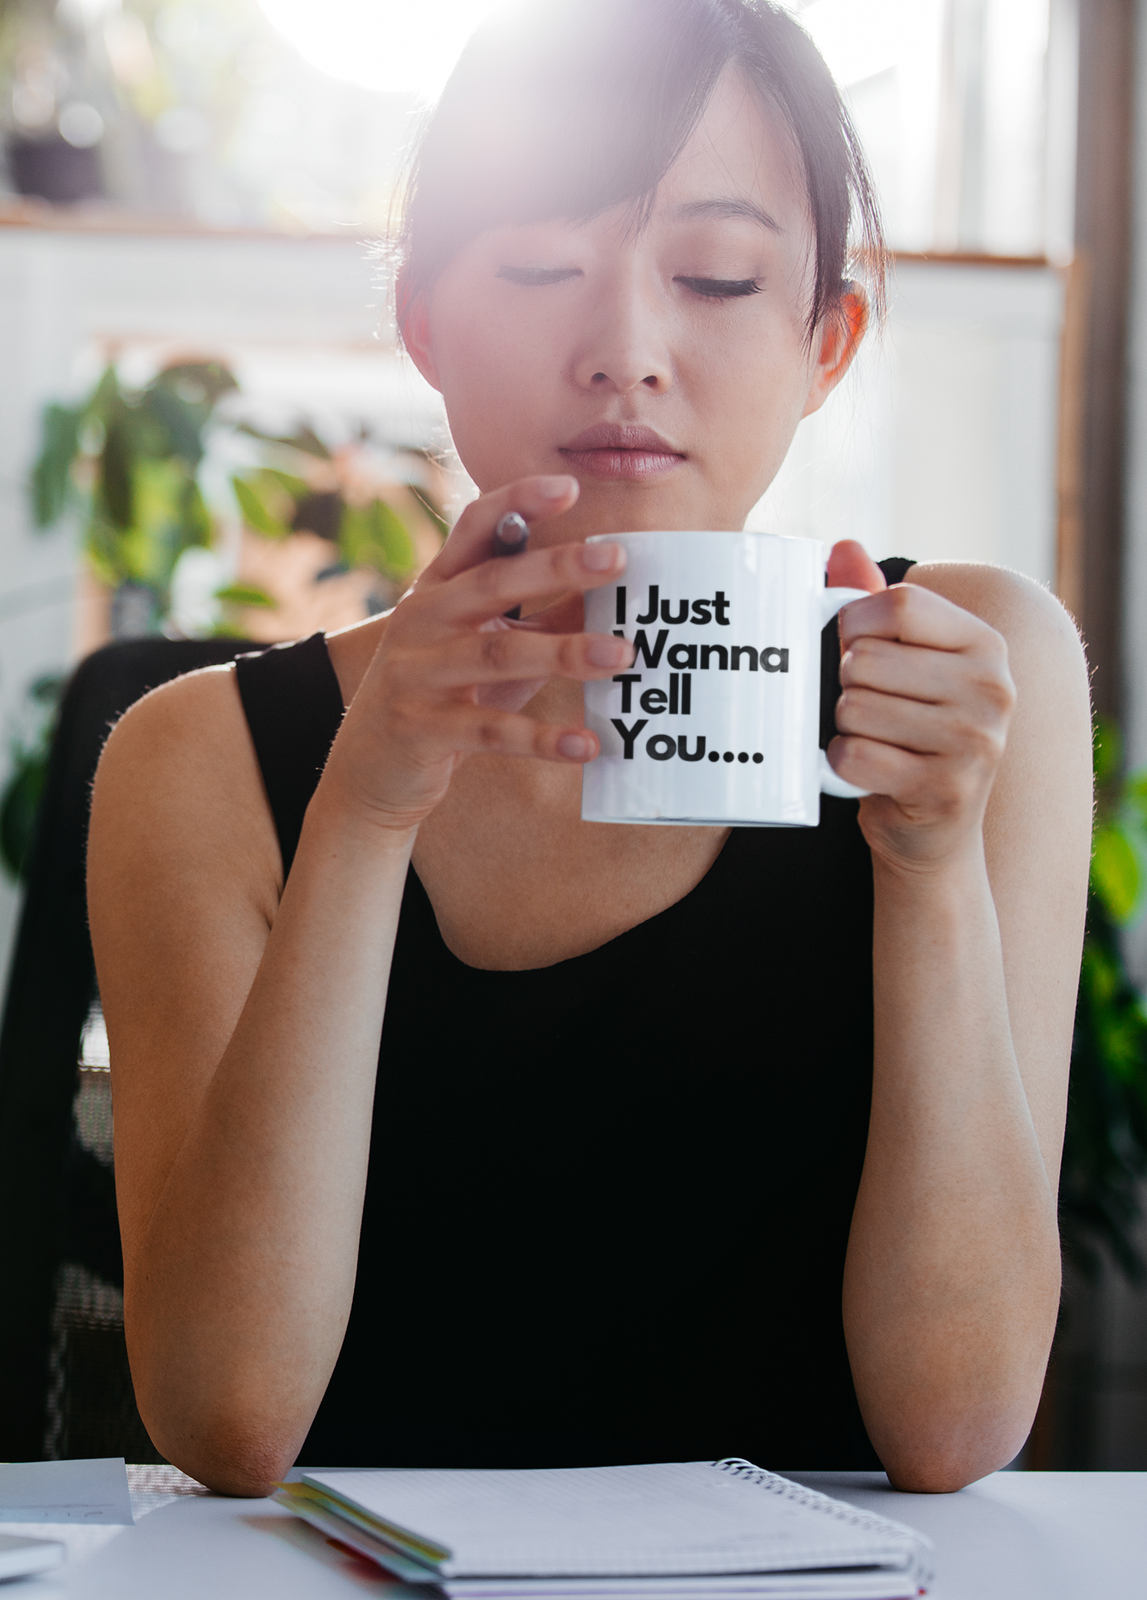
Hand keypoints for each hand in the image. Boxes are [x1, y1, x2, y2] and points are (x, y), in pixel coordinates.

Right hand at [321, 475, 633, 833]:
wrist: (370, 770)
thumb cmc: (447, 696)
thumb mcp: (489, 646)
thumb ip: (542, 616)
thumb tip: (618, 590)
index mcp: (437, 589)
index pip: (474, 529)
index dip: (518, 503)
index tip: (571, 487)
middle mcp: (422, 621)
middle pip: (491, 583)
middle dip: (556, 566)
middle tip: (616, 558)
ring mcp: (417, 674)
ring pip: (496, 655)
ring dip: (565, 653)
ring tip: (623, 655)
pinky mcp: (423, 729)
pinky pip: (491, 730)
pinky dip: (541, 738)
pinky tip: (585, 743)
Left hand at [824, 542, 1016, 870]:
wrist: (933, 833)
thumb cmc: (908, 737)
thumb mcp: (901, 664)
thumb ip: (873, 603)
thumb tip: (841, 547)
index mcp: (985, 644)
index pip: (898, 604)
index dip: (854, 625)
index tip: (852, 649)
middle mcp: (992, 688)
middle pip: (867, 658)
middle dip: (847, 685)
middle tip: (869, 712)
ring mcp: (975, 741)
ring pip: (854, 707)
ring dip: (844, 728)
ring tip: (873, 742)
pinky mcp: (945, 789)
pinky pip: (853, 755)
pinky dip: (841, 765)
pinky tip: (866, 771)